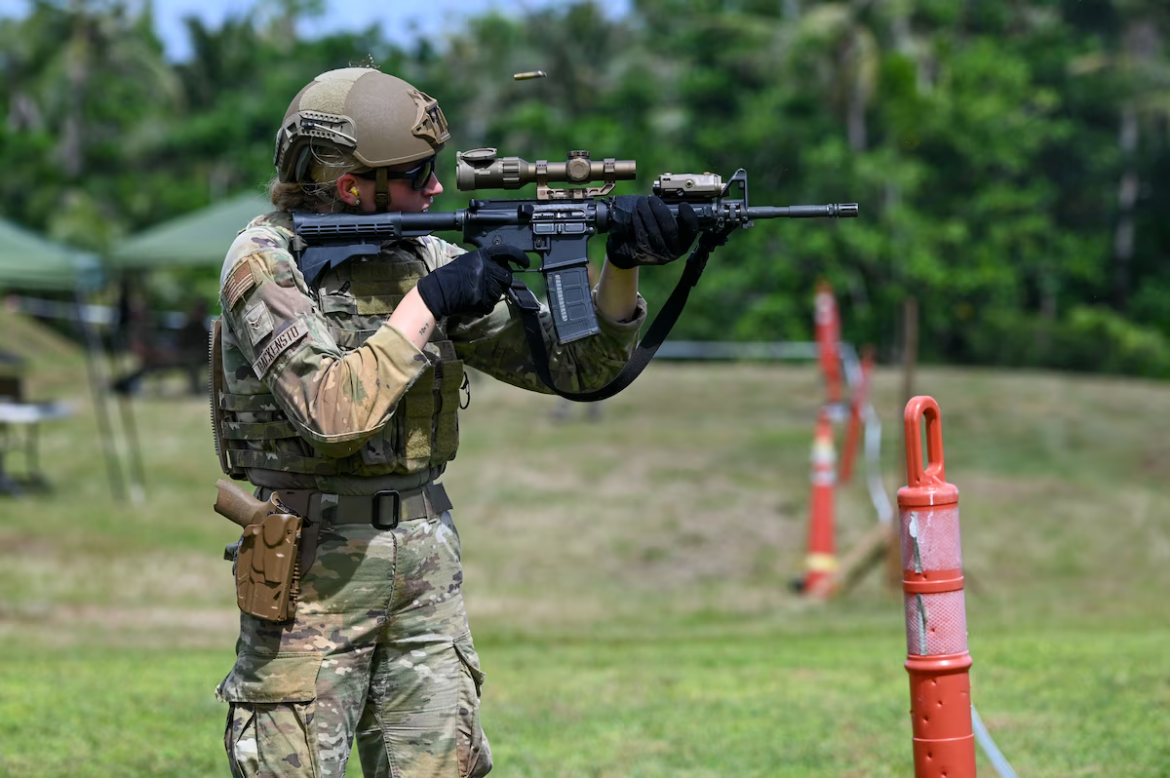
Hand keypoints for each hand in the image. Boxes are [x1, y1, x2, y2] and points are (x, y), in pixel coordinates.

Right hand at [416, 244, 530, 317]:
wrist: (438, 291)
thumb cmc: (450, 275)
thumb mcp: (468, 261)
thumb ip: (486, 262)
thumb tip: (501, 268)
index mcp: (482, 256)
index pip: (507, 252)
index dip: (519, 256)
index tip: (525, 263)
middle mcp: (487, 268)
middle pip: (507, 276)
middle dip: (503, 282)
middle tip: (491, 284)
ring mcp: (486, 284)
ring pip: (500, 292)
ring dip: (492, 294)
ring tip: (476, 292)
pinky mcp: (483, 299)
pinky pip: (491, 304)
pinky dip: (484, 305)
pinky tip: (473, 300)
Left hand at [605, 195, 699, 269]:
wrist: (634, 253)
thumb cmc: (655, 237)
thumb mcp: (668, 231)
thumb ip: (674, 219)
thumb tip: (673, 200)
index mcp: (683, 245)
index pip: (691, 231)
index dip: (689, 217)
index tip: (682, 205)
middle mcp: (673, 253)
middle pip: (670, 229)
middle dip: (661, 210)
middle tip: (653, 199)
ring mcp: (658, 255)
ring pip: (654, 231)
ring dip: (647, 212)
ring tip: (642, 201)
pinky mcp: (644, 254)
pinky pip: (642, 234)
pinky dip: (638, 220)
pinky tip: (635, 211)